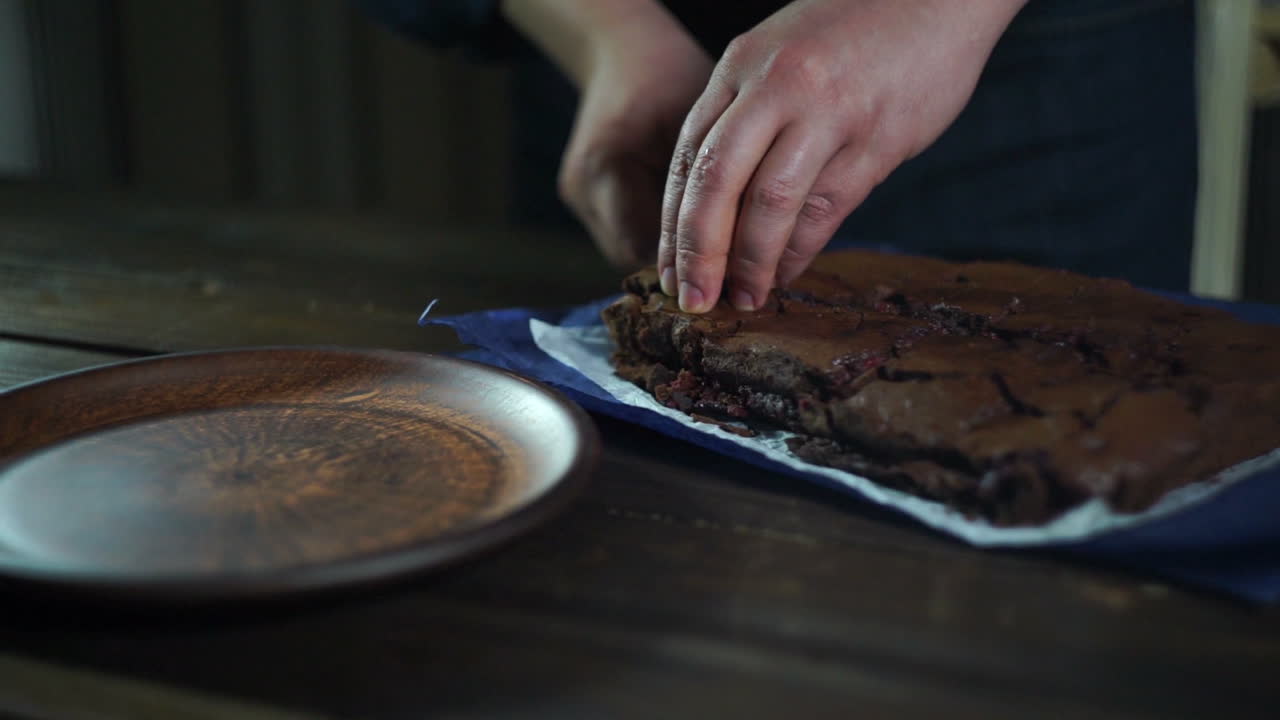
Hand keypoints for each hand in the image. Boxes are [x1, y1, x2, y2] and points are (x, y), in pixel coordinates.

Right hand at [503, 0, 712, 267]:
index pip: (648, 241)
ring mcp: (578, 196)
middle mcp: (584, 188)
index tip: (734, 274)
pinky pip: (626, 232)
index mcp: (608, 164)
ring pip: (632, 249)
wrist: (622, 55)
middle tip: (734, 274)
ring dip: (674, 252)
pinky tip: (696, 232)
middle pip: (638, 253)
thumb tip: (750, 236)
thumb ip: (711, 182)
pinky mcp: (583, 198)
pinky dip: (661, 235)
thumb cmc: (670, 79)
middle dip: (686, 262)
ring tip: (720, 254)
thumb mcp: (700, 125)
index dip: (691, 261)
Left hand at [656, 0, 1027, 311]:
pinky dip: (801, 250)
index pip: (688, 156)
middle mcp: (777, 86)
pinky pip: (826, 207)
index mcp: (742, 65)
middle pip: (716, 183)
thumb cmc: (856, 28)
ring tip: (744, 299)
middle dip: (698, 251)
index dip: (673, 223)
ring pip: (771, 203)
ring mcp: (827, 112)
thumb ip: (746, 112)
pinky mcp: (877, 138)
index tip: (667, 268)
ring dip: (752, 262)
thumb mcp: (781, 52)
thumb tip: (718, 197)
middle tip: (693, 301)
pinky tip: (787, 273)